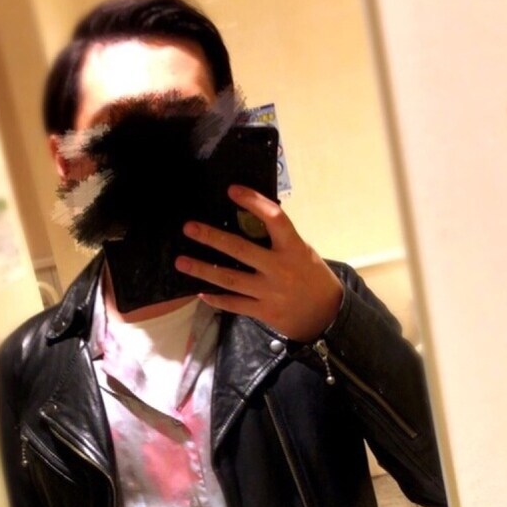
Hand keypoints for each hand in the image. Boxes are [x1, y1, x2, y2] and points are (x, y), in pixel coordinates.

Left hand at [174, 185, 341, 341]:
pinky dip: (217, 299)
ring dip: (203, 270)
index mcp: (294, 248)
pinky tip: (200, 292)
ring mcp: (270, 292)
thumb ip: (279, 240)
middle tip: (189, 228)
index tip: (232, 190)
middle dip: (212, 238)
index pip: (274, 218)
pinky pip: (235, 304)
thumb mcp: (303, 252)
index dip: (253, 202)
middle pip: (241, 250)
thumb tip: (248, 219)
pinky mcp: (263, 311)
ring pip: (231, 280)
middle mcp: (280, 268)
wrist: (326, 315)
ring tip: (181, 262)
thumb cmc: (312, 276)